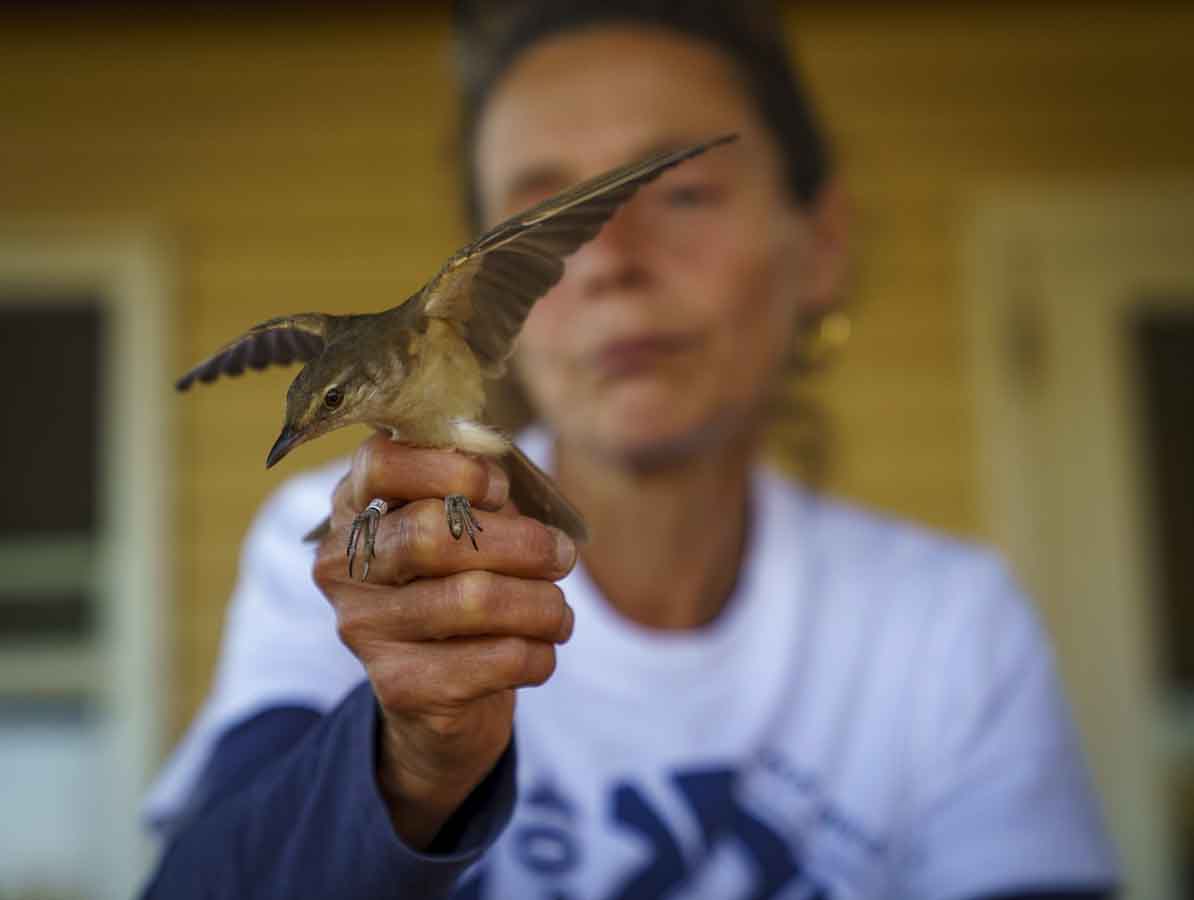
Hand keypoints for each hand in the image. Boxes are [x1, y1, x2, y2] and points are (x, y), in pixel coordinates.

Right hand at [312, 434, 576, 848]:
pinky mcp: (400, 686)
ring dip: (541, 604)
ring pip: (473, 599)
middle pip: (432, 533)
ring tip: (560, 611)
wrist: (441, 692)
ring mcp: (364, 628)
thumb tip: (504, 477)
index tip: (500, 489)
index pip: (381, 464)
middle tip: (562, 555)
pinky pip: (496, 658)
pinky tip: (544, 649)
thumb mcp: (463, 524)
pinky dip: (540, 652)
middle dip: (520, 542)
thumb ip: (477, 491)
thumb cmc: (459, 582)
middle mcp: (343, 566)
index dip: (453, 468)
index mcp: (354, 508)